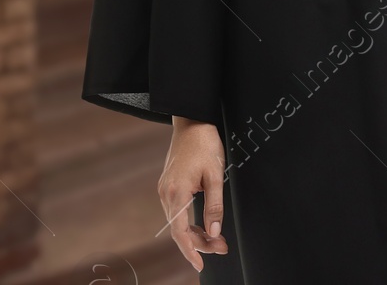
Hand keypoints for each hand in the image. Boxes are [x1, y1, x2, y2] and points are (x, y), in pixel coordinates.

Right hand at [161, 116, 228, 271]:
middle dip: (200, 242)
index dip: (190, 251)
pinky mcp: (168, 185)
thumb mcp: (216, 175)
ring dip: (195, 232)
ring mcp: (164, 189)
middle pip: (179, 230)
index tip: (200, 265)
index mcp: (176, 192)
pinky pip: (176, 211)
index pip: (179, 232)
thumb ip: (214, 205)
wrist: (192, 121)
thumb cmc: (205, 144)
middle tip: (222, 248)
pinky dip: (189, 222)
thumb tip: (215, 231)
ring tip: (217, 239)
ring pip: (177, 222)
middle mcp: (165, 193)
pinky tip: (203, 225)